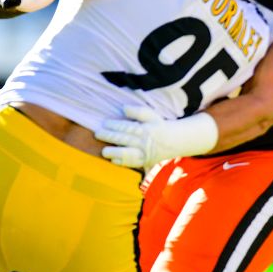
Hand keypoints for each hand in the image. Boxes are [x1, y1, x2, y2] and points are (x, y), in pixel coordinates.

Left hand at [95, 105, 218, 169]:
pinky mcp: (145, 162)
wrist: (174, 141)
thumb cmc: (158, 125)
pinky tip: (114, 160)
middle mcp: (144, 142)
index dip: (115, 125)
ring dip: (115, 153)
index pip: (128, 127)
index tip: (105, 123)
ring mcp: (145, 153)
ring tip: (104, 151)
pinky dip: (123, 163)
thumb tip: (123, 108)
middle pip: (125, 139)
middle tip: (98, 134)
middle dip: (110, 136)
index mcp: (145, 129)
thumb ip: (138, 111)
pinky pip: (133, 164)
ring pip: (128, 154)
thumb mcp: (151, 115)